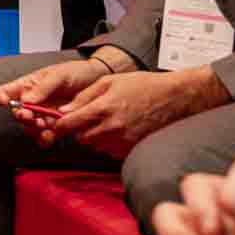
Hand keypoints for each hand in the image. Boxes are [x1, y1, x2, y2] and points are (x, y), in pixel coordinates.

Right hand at [0, 57, 110, 144]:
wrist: (99, 82)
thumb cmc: (77, 73)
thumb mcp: (59, 75)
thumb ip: (42, 88)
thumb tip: (25, 100)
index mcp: (28, 86)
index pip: (6, 92)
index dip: (0, 97)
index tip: (3, 100)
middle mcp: (33, 102)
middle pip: (18, 112)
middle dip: (20, 115)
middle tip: (27, 115)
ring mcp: (44, 115)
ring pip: (30, 127)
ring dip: (33, 128)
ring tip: (43, 125)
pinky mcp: (57, 126)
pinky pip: (45, 136)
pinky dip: (45, 139)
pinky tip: (50, 136)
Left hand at [54, 67, 229, 157]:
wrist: (176, 97)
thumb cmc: (143, 85)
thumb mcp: (109, 81)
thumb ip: (84, 97)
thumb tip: (64, 111)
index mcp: (105, 108)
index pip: (71, 124)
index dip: (60, 124)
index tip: (58, 122)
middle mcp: (114, 128)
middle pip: (81, 138)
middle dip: (78, 130)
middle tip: (84, 120)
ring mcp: (125, 141)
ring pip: (96, 146)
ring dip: (93, 137)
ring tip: (104, 122)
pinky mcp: (135, 149)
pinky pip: (111, 152)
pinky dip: (108, 144)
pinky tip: (116, 131)